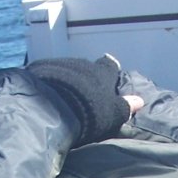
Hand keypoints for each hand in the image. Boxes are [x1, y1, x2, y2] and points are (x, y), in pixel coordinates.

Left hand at [27, 54, 141, 144]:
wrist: (50, 107)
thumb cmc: (88, 112)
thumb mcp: (112, 114)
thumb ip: (125, 107)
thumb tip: (139, 101)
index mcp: (101, 72)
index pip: (109, 65)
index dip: (110, 69)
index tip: (110, 70)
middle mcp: (81, 64)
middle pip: (86, 67)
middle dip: (86, 76)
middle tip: (84, 91)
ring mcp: (59, 65)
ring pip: (66, 70)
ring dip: (66, 81)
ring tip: (63, 97)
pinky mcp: (38, 70)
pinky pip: (47, 75)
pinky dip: (49, 83)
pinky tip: (46, 96)